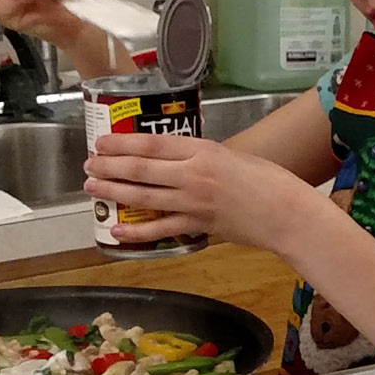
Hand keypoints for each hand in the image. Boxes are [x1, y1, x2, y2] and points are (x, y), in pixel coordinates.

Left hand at [85, 132, 317, 248]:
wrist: (287, 212)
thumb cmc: (268, 179)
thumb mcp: (233, 156)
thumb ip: (202, 158)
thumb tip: (175, 163)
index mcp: (203, 150)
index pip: (153, 144)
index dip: (123, 143)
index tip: (102, 142)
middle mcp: (193, 174)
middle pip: (141, 169)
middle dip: (110, 166)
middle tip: (88, 164)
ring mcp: (194, 203)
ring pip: (144, 197)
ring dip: (114, 192)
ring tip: (91, 188)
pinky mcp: (198, 226)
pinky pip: (161, 230)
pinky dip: (137, 233)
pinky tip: (117, 231)